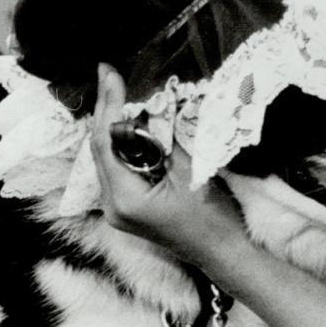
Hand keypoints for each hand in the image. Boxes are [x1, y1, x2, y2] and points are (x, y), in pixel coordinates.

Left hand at [88, 63, 249, 264]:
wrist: (226, 253)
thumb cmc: (213, 218)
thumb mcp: (187, 170)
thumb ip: (159, 141)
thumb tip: (141, 111)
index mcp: (124, 198)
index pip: (104, 142)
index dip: (107, 105)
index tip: (109, 73)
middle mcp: (112, 206)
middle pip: (100, 149)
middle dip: (106, 111)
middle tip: (109, 75)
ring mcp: (118, 210)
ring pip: (107, 158)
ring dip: (113, 126)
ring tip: (116, 91)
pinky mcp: (128, 209)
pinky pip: (118, 170)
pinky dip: (122, 146)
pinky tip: (129, 124)